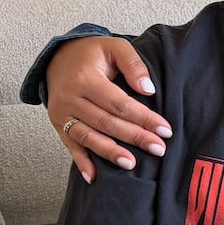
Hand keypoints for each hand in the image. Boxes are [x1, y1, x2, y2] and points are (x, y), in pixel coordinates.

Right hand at [47, 36, 172, 181]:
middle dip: (134, 137)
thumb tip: (148, 90)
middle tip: (158, 149)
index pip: (119, 103)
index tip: (165, 129)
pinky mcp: (58, 125)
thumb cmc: (92, 53)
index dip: (143, 118)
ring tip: (131, 164)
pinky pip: (71, 146)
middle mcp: (70, 98)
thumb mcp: (114, 47)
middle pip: (106, 122)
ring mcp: (62, 114)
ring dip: (110, 153)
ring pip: (89, 137)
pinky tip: (94, 177)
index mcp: (86, 78)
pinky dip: (82, 162)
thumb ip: (133, 64)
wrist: (58, 58)